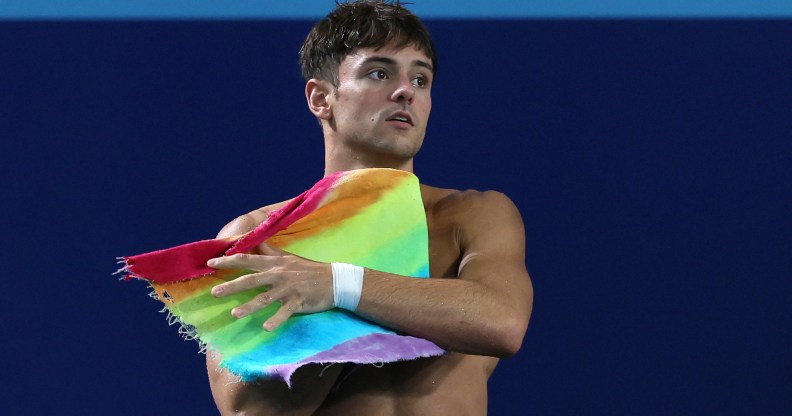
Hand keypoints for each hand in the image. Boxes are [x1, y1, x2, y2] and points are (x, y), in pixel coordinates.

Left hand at [208, 243, 333, 330]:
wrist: (334, 280)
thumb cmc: (308, 269)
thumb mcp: (288, 257)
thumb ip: (269, 250)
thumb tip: (254, 241)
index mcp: (275, 263)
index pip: (248, 259)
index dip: (229, 260)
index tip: (211, 262)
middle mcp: (278, 275)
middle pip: (251, 280)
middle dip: (232, 286)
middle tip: (214, 293)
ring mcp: (288, 289)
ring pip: (265, 298)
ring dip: (249, 306)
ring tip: (234, 314)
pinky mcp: (298, 301)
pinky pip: (285, 312)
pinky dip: (275, 320)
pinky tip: (265, 328)